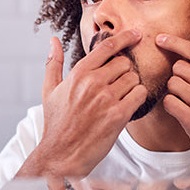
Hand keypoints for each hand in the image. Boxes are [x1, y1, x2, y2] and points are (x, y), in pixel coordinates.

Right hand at [36, 30, 147, 189]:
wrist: (61, 155)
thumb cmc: (56, 123)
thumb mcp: (50, 90)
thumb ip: (53, 63)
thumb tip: (53, 40)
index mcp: (78, 73)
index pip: (107, 46)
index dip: (125, 37)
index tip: (136, 34)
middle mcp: (93, 83)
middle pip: (125, 63)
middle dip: (125, 72)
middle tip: (118, 85)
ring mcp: (106, 99)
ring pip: (134, 78)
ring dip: (131, 86)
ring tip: (120, 98)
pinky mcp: (118, 115)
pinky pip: (139, 94)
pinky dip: (137, 98)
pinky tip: (128, 105)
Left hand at [156, 34, 189, 177]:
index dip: (175, 42)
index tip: (159, 38)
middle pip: (179, 67)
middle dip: (176, 78)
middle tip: (186, 93)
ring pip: (172, 84)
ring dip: (174, 93)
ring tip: (187, 105)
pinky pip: (169, 102)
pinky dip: (171, 107)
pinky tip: (182, 114)